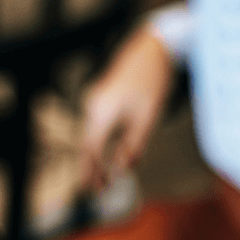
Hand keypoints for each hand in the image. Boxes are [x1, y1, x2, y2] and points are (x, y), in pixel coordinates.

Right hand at [81, 26, 173, 188]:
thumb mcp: (147, 118)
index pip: (91, 150)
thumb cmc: (151, 80)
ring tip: (103, 179)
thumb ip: (134, 145)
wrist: (153, 48)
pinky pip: (97, 126)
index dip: (93, 172)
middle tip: (96, 191)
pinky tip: (110, 156)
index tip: (97, 191)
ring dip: (97, 158)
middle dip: (91, 169)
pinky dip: (102, 143)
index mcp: (101, 112)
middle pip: (87, 145)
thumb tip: (124, 169)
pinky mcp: (102, 98)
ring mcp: (96, 101)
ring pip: (91, 136)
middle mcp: (93, 106)